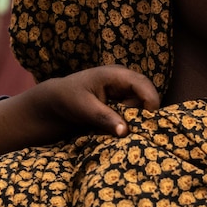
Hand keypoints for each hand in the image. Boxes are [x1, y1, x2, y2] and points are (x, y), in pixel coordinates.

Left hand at [0, 65, 158, 161]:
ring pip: (142, 105)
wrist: (55, 101)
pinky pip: (135, 111)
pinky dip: (131, 121)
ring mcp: (123, 90)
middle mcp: (123, 80)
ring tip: (123, 131)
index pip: (143, 84)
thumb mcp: (84, 108)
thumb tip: (125, 131)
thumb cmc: (68, 98)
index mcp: (115, 74)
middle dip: (146, 113)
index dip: (151, 102)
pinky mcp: (121, 101)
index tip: (150, 122)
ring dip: (137, 119)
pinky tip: (121, 130)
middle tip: (137, 131)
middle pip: (147, 95)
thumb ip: (104, 118)